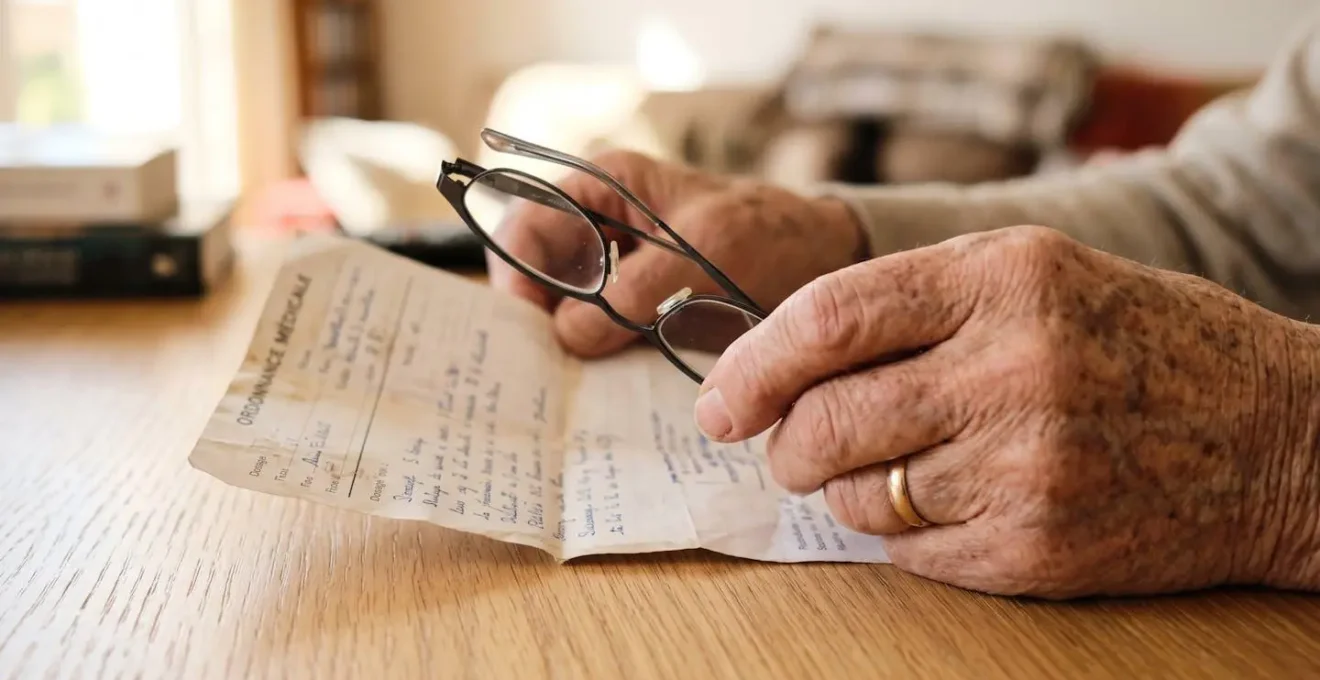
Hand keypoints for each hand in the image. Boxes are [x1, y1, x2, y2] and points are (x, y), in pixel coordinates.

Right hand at [487, 150, 866, 356]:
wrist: (826, 263)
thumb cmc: (770, 235)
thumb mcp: (703, 254)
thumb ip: (633, 291)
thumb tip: (566, 336)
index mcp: (603, 187)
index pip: (526, 225)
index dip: (515, 275)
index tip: (529, 326)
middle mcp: (598, 227)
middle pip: (535, 275)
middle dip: (535, 320)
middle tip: (546, 370)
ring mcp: (615, 272)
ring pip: (560, 312)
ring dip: (563, 348)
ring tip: (572, 386)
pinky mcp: (633, 311)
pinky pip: (596, 337)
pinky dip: (594, 362)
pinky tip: (604, 386)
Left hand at [696, 225, 1319, 598]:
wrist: (1278, 435)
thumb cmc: (1137, 341)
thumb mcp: (1034, 273)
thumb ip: (910, 301)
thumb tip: (778, 362)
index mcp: (1003, 277)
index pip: (827, 320)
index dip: (752, 365)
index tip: (720, 401)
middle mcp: (1012, 368)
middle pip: (825, 420)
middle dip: (785, 443)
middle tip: (790, 447)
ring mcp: (1026, 467)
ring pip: (858, 495)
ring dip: (847, 488)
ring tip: (895, 467)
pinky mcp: (1035, 549)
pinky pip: (907, 552)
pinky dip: (902, 531)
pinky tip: (952, 502)